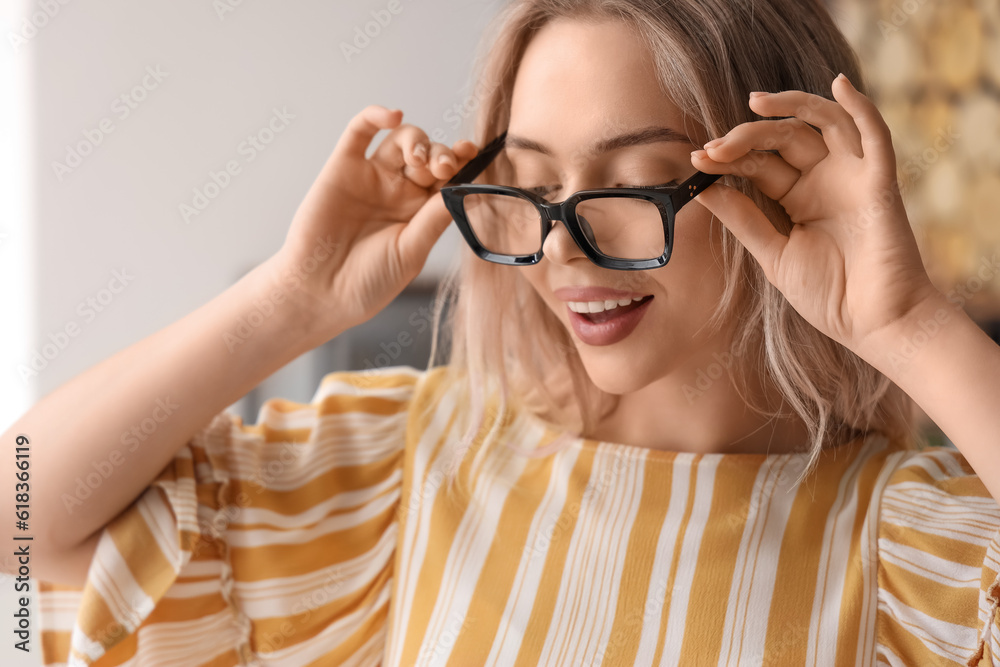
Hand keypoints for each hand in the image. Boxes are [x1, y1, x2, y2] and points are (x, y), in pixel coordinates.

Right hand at [272, 105, 478, 338]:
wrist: (320, 293)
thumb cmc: (368, 281)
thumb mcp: (411, 252)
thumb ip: (434, 218)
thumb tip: (465, 188)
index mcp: (420, 212)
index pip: (448, 177)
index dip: (461, 161)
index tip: (472, 153)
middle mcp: (398, 190)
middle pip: (429, 154)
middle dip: (440, 154)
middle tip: (442, 168)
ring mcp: (371, 177)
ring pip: (400, 139)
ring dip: (416, 140)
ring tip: (418, 160)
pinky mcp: (342, 168)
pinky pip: (359, 132)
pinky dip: (375, 116)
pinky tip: (392, 115)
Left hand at [690, 74, 940, 352]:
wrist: (874, 324)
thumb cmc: (828, 296)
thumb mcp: (773, 254)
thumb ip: (744, 220)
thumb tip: (705, 190)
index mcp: (797, 198)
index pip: (758, 164)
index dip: (727, 159)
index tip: (696, 161)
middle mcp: (824, 180)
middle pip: (782, 139)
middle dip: (745, 138)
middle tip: (714, 149)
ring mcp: (852, 177)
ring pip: (822, 123)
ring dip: (790, 107)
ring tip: (754, 103)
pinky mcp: (879, 181)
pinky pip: (874, 135)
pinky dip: (860, 106)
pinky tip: (838, 86)